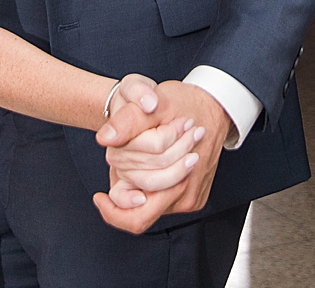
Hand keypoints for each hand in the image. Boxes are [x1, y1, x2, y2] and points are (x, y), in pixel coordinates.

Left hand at [93, 80, 228, 233]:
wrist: (214, 106)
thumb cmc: (185, 103)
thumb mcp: (155, 102)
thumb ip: (129, 121)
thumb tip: (105, 138)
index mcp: (177, 175)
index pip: (133, 208)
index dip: (112, 204)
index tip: (99, 195)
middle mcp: (185, 193)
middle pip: (140, 212)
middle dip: (123, 189)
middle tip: (118, 167)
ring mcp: (190, 198)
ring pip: (149, 207)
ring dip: (135, 186)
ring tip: (133, 160)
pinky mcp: (192, 199)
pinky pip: (161, 203)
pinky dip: (148, 187)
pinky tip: (147, 164)